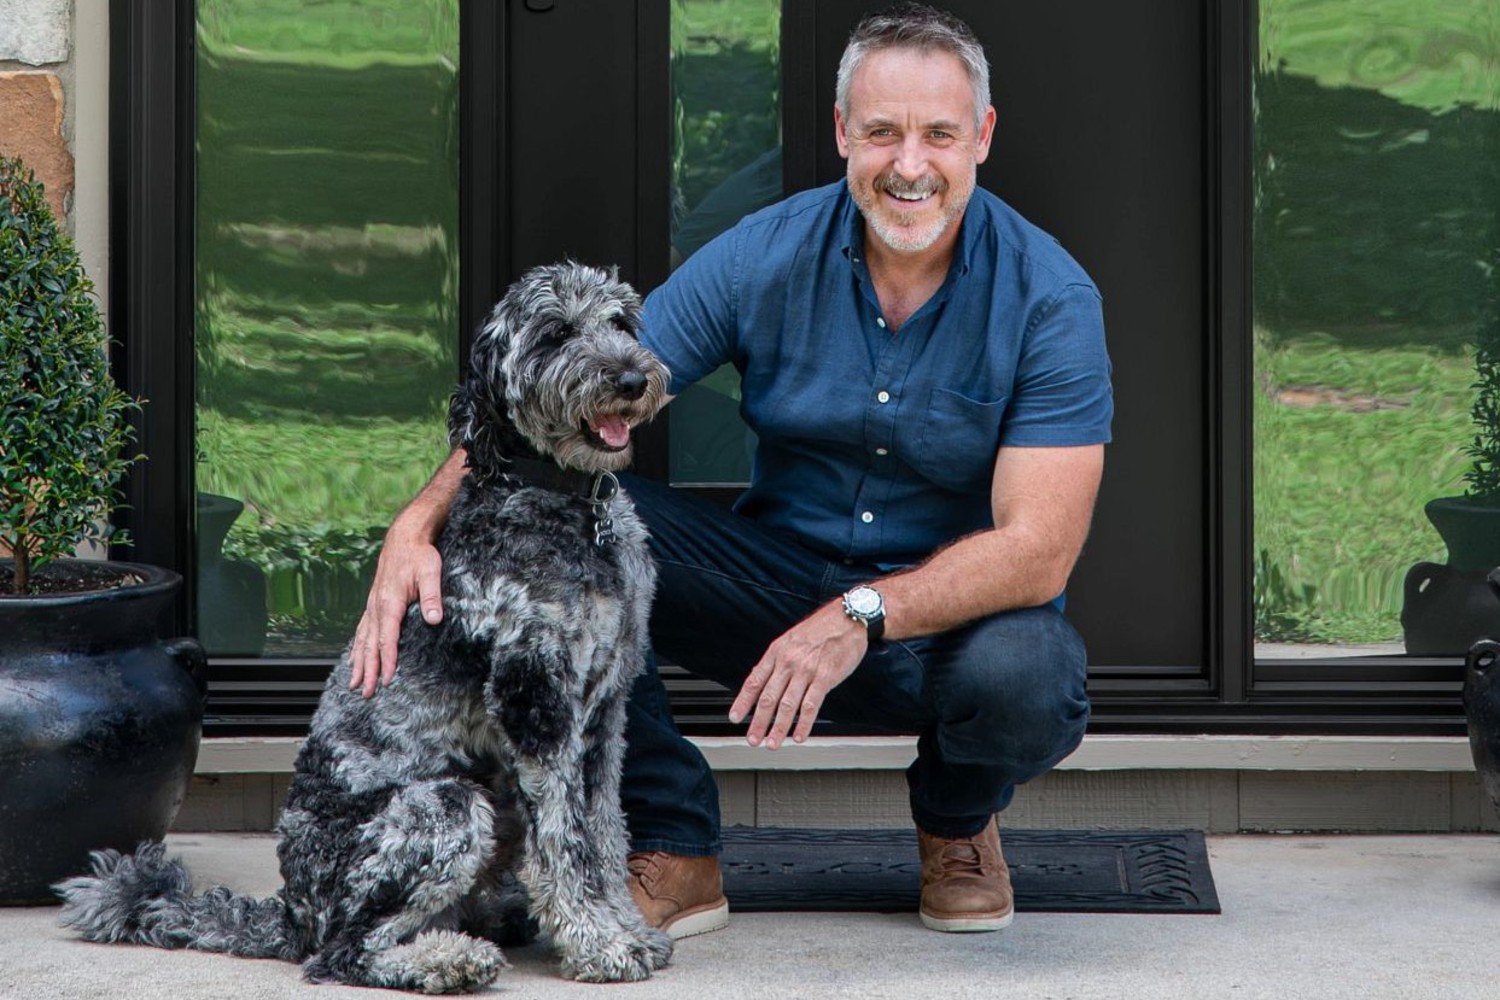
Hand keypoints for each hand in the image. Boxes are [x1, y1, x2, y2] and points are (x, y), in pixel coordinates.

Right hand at [348, 527, 444, 697]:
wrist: (405, 537)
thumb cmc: (419, 554)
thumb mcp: (430, 571)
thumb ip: (432, 595)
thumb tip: (434, 619)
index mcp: (389, 602)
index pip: (388, 637)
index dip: (387, 660)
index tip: (387, 679)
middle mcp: (376, 606)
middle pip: (370, 644)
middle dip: (368, 670)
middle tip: (366, 692)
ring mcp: (372, 605)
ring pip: (362, 639)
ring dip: (359, 662)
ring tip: (354, 683)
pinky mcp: (374, 603)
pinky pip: (362, 630)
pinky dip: (357, 647)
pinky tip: (355, 658)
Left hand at [728, 602, 867, 748]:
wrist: (847, 618)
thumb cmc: (820, 629)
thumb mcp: (790, 639)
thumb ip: (776, 660)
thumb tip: (760, 678)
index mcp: (776, 652)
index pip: (754, 681)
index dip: (742, 702)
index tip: (734, 718)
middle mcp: (788, 662)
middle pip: (768, 698)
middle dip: (758, 722)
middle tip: (752, 739)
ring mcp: (806, 670)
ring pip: (787, 705)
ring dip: (778, 728)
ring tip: (772, 743)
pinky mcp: (825, 677)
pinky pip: (811, 705)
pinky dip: (804, 724)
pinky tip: (799, 736)